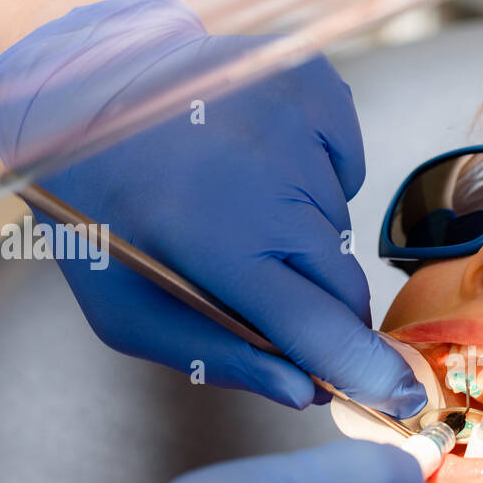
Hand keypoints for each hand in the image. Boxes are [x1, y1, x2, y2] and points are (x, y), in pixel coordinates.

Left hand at [0, 0, 424, 415]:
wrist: (81, 91)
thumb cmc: (103, 215)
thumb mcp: (129, 312)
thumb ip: (218, 358)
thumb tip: (306, 392)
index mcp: (214, 243)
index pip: (319, 327)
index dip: (364, 371)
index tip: (402, 397)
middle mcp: (264, 179)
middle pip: (344, 285)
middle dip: (324, 310)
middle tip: (275, 295)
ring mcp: (293, 124)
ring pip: (341, 228)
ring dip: (305, 239)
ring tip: (241, 210)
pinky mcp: (311, 85)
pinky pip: (348, 167)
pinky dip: (317, 179)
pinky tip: (261, 166)